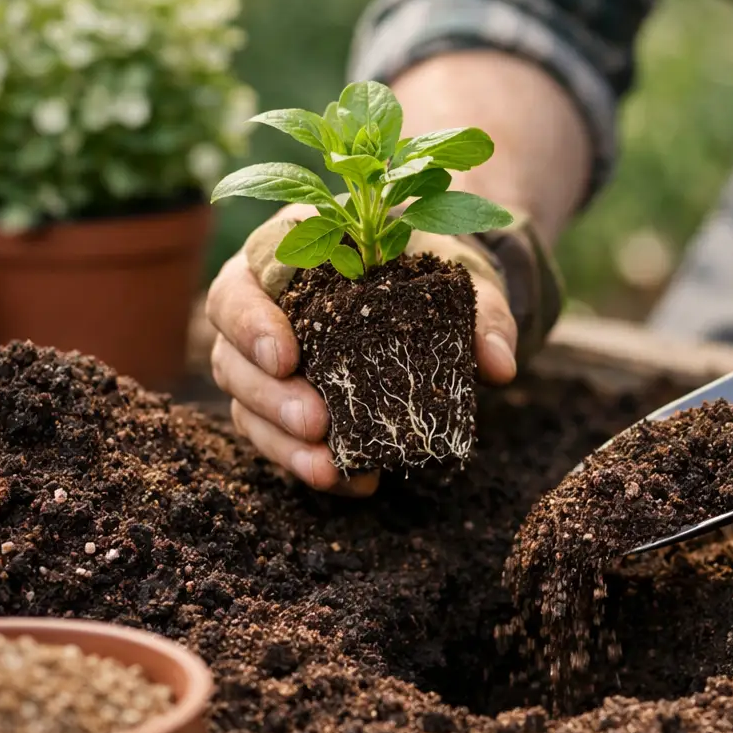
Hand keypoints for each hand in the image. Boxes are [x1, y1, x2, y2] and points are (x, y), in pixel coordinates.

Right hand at [205, 203, 519, 494]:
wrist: (436, 294)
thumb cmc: (434, 268)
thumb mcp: (463, 278)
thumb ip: (484, 314)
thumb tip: (499, 367)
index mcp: (288, 251)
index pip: (244, 284)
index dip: (253, 323)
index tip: (287, 358)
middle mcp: (261, 303)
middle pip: (232, 352)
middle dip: (269, 395)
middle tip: (316, 424)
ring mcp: (263, 357)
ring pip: (245, 402)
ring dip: (280, 441)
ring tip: (327, 468)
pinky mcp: (280, 401)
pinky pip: (276, 437)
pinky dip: (308, 463)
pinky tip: (352, 482)